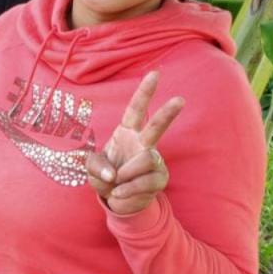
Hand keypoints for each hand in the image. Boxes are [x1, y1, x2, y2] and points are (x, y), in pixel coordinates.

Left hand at [86, 71, 183, 215]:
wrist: (116, 199)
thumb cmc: (105, 176)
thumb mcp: (92, 168)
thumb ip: (95, 166)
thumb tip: (113, 174)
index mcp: (126, 132)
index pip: (135, 109)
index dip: (144, 93)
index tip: (155, 74)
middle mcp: (143, 143)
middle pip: (156, 126)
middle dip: (167, 113)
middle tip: (180, 100)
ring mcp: (153, 160)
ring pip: (145, 160)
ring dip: (126, 174)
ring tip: (116, 183)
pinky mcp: (159, 178)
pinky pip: (145, 182)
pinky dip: (127, 190)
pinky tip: (118, 193)